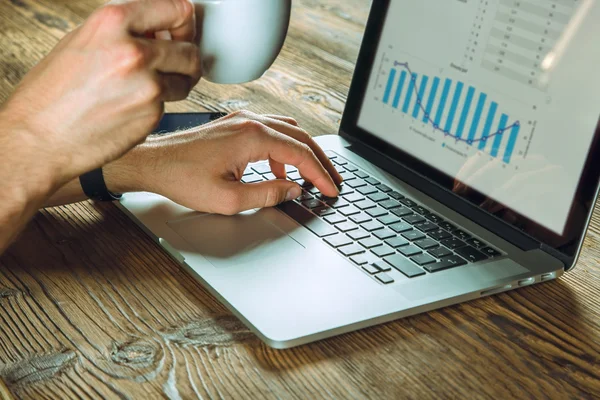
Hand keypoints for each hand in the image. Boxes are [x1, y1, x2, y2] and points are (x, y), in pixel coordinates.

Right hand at [0, 0, 200, 187]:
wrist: (38, 139)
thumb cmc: (50, 94)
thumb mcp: (81, 42)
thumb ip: (123, 32)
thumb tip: (156, 30)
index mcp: (112, 23)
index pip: (176, 10)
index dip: (183, 22)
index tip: (182, 29)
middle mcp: (134, 52)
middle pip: (189, 50)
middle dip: (184, 57)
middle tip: (175, 62)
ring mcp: (147, 87)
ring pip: (186, 80)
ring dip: (175, 83)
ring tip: (147, 87)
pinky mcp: (152, 116)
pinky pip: (169, 105)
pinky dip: (156, 106)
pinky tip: (129, 108)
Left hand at [106, 111, 343, 213]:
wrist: (153, 162)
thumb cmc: (182, 178)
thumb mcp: (229, 198)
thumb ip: (268, 194)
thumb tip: (293, 190)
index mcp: (253, 137)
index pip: (301, 154)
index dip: (320, 175)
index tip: (331, 190)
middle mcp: (250, 122)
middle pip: (301, 137)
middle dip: (320, 161)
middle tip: (333, 180)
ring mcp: (242, 120)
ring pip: (288, 131)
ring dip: (303, 152)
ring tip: (312, 175)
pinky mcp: (235, 124)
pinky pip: (271, 130)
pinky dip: (284, 148)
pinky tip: (280, 169)